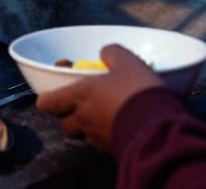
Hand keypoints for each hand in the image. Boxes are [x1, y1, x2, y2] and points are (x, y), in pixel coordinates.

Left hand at [36, 45, 164, 152]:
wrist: (158, 130)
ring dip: (89, 126)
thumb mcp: (127, 61)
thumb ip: (111, 53)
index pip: (48, 103)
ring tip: (106, 115)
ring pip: (84, 135)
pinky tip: (122, 126)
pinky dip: (108, 135)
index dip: (48, 98)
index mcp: (79, 96)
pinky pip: (103, 144)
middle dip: (71, 116)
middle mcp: (83, 119)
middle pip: (65, 124)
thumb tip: (105, 53)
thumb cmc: (136, 92)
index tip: (55, 94)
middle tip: (85, 105)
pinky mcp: (113, 152)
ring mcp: (97, 138)